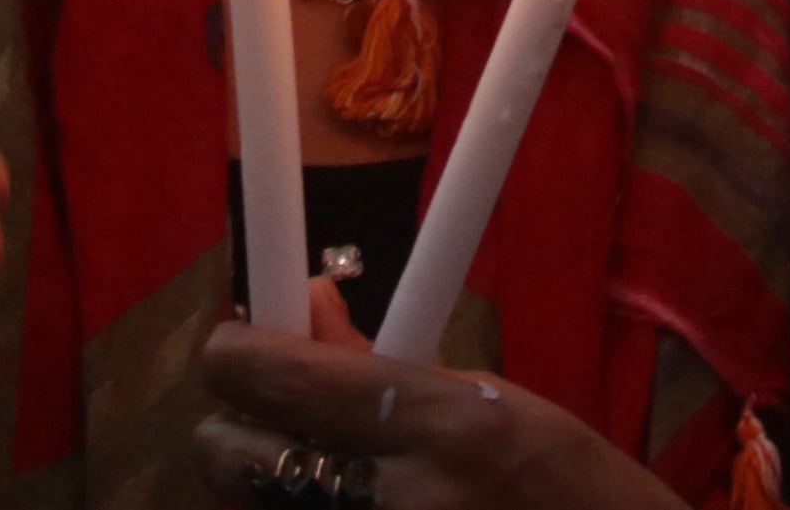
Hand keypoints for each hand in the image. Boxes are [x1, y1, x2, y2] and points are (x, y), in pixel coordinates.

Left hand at [191, 285, 678, 509]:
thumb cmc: (565, 484)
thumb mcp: (488, 402)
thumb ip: (384, 361)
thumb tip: (307, 300)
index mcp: (438, 426)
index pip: (273, 375)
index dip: (236, 351)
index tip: (244, 343)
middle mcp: (389, 499)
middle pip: (224, 455)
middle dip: (240, 429)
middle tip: (290, 422)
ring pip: (246, 503)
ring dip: (271, 484)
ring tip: (339, 476)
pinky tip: (362, 509)